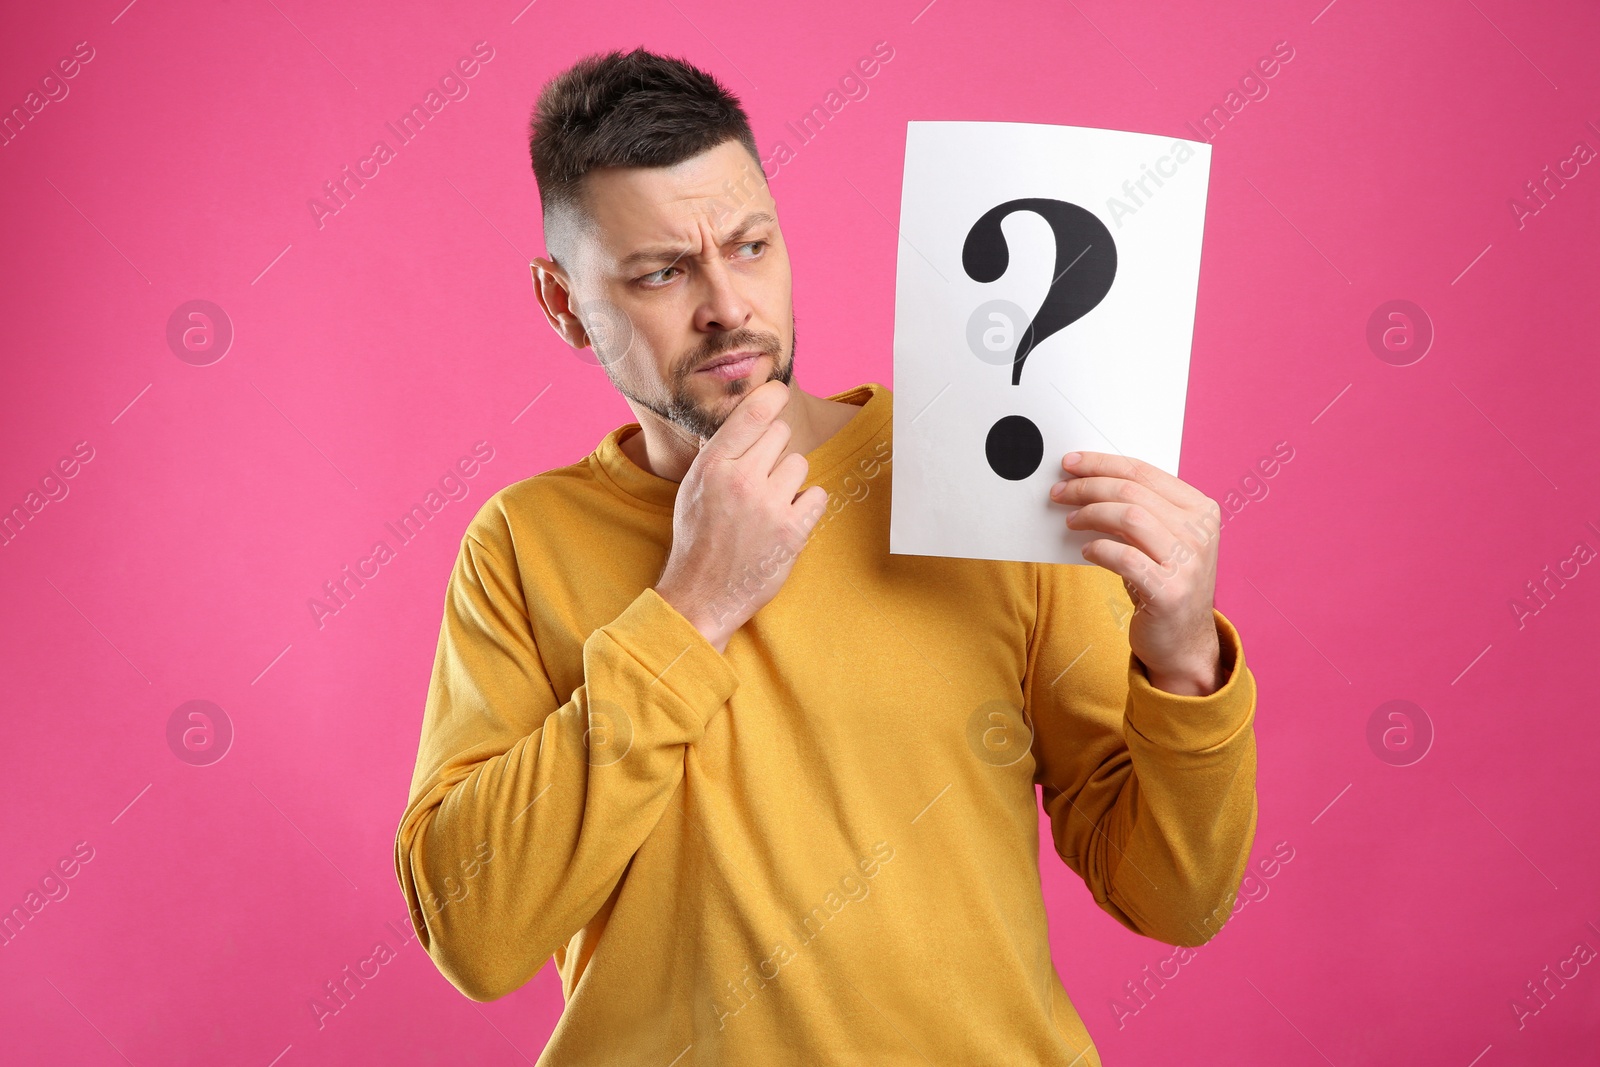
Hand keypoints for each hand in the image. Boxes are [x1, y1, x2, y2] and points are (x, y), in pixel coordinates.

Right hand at [654, 380, 829, 653]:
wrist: (702, 595)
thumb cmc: (698, 537)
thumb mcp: (693, 487)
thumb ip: (720, 453)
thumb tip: (749, 415)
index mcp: (712, 466)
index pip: (752, 414)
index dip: (771, 396)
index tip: (779, 391)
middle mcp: (740, 481)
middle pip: (781, 434)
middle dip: (774, 451)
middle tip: (760, 478)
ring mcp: (768, 506)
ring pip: (800, 464)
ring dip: (790, 481)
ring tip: (768, 505)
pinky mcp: (792, 531)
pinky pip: (817, 495)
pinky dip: (806, 506)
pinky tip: (785, 521)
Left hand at [1050, 451, 1225, 695]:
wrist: (1183, 642)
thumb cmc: (1164, 584)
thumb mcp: (1160, 540)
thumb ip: (1139, 511)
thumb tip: (1087, 482)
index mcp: (1201, 510)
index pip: (1144, 472)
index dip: (1102, 463)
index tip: (1071, 464)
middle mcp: (1200, 532)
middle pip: (1132, 491)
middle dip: (1088, 486)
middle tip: (1059, 492)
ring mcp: (1189, 562)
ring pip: (1130, 516)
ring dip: (1091, 514)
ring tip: (1070, 521)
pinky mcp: (1171, 591)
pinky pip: (1124, 557)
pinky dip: (1099, 549)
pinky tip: (1087, 551)